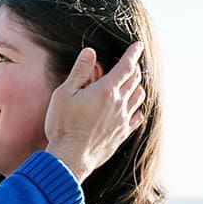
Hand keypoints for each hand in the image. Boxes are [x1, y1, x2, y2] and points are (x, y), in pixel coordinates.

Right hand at [43, 42, 147, 180]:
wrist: (70, 158)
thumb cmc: (63, 125)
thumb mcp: (64, 94)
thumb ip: (79, 72)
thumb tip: (90, 52)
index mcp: (106, 90)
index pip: (126, 66)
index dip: (133, 53)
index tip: (137, 45)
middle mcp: (119, 103)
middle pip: (135, 79)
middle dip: (134, 68)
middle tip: (129, 64)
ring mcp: (123, 120)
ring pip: (139, 96)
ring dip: (137, 86)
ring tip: (131, 83)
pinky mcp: (122, 134)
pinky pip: (137, 117)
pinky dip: (137, 108)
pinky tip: (132, 108)